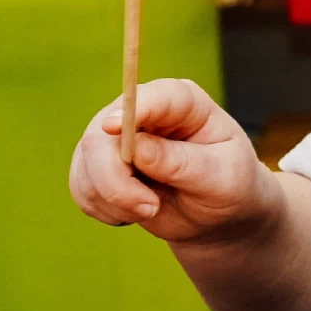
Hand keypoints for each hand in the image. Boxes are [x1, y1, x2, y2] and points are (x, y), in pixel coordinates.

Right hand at [68, 78, 276, 245]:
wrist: (216, 213)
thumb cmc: (229, 186)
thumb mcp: (221, 177)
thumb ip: (182, 163)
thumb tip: (138, 149)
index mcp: (183, 102)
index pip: (152, 97)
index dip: (130, 110)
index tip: (113, 128)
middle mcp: (142, 112)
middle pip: (102, 135)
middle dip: (116, 181)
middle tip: (150, 209)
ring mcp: (115, 138)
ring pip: (87, 165)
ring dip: (114, 201)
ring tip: (152, 210)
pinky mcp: (98, 165)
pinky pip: (81, 188)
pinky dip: (104, 209)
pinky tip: (133, 213)